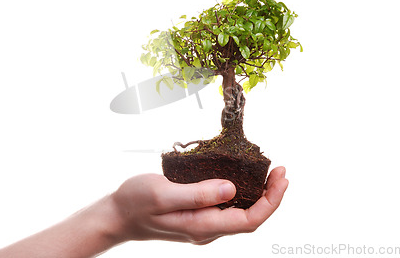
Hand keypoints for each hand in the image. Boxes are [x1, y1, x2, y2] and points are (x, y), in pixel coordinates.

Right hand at [110, 166, 288, 244]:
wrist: (118, 215)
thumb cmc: (135, 202)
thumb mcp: (162, 193)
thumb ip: (197, 194)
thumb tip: (232, 189)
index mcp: (202, 226)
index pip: (249, 221)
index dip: (271, 202)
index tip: (281, 178)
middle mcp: (207, 229)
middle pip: (250, 218)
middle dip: (271, 196)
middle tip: (281, 170)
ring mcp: (204, 224)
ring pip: (241, 213)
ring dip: (260, 194)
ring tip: (270, 172)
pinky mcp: (199, 215)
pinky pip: (229, 207)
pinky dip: (243, 192)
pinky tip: (244, 177)